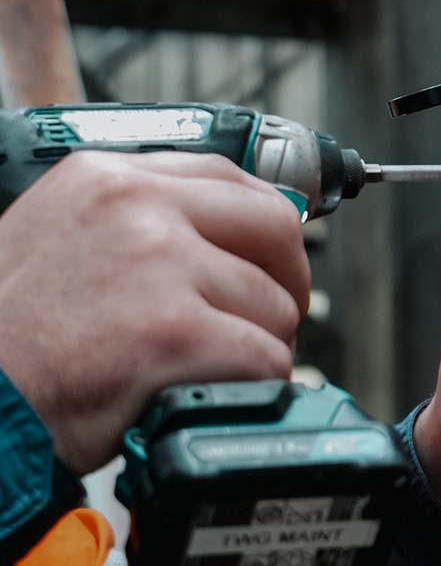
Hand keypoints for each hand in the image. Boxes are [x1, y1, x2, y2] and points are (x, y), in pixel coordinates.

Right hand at [0, 151, 309, 474]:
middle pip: (274, 227)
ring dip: (263, 343)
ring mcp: (158, 266)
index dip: (266, 223)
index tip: (272, 257)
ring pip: (273, 304)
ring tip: (220, 366)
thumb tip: (223, 232)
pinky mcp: (174, 332)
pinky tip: (217, 389)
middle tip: (273, 316)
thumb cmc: (14, 337)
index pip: (227, 176)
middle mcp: (137, 208)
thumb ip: (138, 220)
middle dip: (287, 279)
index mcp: (107, 178)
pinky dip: (255, 383)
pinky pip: (263, 357)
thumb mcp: (62, 237)